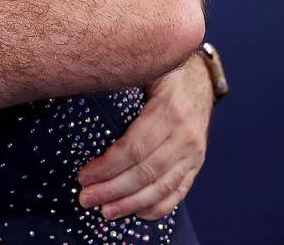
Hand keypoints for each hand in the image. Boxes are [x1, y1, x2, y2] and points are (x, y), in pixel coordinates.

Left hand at [77, 53, 212, 220]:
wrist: (200, 75)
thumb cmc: (163, 71)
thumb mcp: (144, 69)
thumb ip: (120, 83)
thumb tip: (84, 90)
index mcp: (168, 112)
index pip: (134, 149)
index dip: (107, 167)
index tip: (83, 176)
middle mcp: (184, 136)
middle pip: (145, 173)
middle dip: (112, 190)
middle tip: (86, 198)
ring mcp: (194, 152)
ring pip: (161, 187)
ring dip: (131, 203)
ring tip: (105, 211)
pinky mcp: (197, 162)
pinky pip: (180, 190)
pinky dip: (160, 206)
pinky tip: (139, 214)